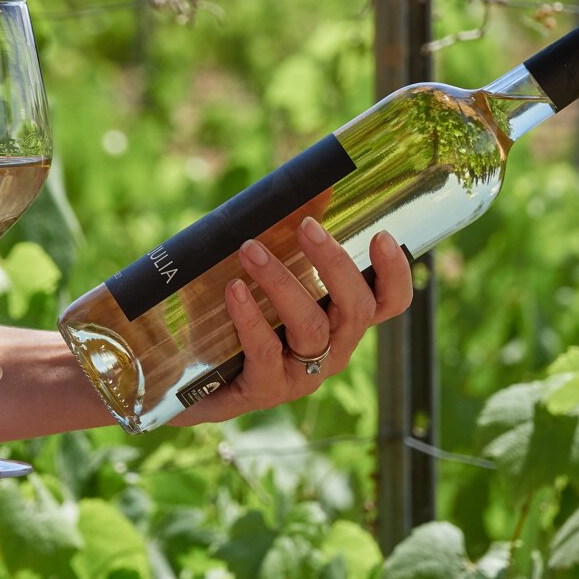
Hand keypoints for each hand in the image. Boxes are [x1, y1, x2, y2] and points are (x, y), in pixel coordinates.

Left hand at [176, 219, 412, 423]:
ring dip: (282, 283)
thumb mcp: (261, 274)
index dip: (395, 273)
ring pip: (311, 328)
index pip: (389, 303)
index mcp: (340, 322)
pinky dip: (250, 318)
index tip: (381, 235)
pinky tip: (233, 291)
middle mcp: (331, 350)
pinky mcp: (265, 391)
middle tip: (306, 226)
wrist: (182, 376)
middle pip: (357, 309)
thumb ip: (290, 236)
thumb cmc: (230, 317)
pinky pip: (266, 351)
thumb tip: (320, 187)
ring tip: (250, 250)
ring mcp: (300, 376)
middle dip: (334, 264)